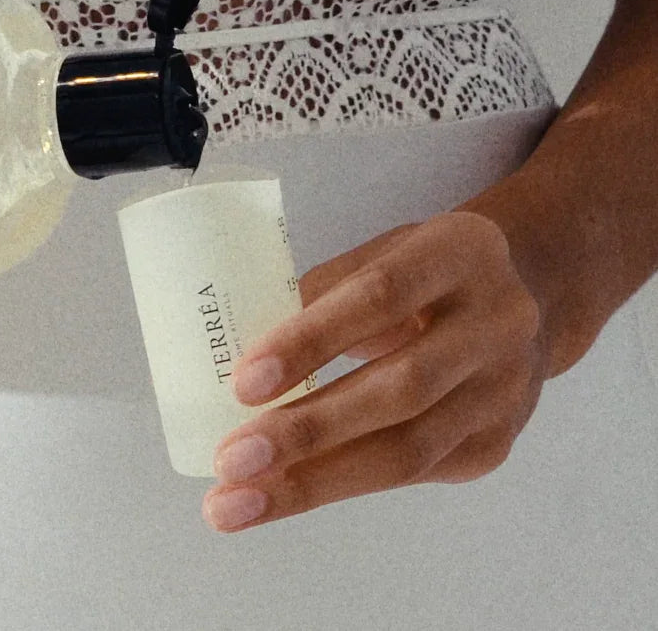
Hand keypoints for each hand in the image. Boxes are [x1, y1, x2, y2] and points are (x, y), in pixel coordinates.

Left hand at [202, 211, 549, 531]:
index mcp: (460, 253)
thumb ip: (320, 294)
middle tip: (230, 460)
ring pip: (407, 451)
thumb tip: (235, 355)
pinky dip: (338, 484)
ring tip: (236, 503)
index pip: (381, 296)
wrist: (525, 300)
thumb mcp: (380, 255)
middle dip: (305, 431)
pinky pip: (410, 474)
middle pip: (399, 388)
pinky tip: (282, 494)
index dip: (310, 341)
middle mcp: (498, 322)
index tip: (243, 384)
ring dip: (311, 482)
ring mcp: (504, 391)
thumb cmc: (421, 274)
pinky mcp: (494, 445)